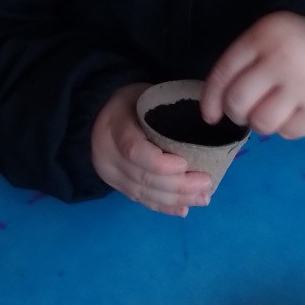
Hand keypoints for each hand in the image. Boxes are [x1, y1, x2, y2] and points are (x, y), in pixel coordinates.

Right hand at [91, 83, 212, 216]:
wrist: (97, 116)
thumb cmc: (130, 102)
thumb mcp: (144, 95)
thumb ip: (166, 112)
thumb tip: (205, 122)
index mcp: (115, 127)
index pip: (134, 150)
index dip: (160, 163)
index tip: (185, 164)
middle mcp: (108, 155)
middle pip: (143, 177)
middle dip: (178, 185)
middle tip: (206, 183)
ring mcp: (110, 174)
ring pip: (143, 193)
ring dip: (176, 199)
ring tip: (202, 198)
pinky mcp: (117, 186)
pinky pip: (140, 200)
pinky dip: (163, 207)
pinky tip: (183, 209)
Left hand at [199, 11, 304, 138]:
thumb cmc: (294, 44)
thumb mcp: (264, 39)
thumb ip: (240, 65)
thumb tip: (212, 112)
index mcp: (260, 38)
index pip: (223, 75)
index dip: (210, 100)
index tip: (210, 116)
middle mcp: (280, 60)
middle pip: (238, 103)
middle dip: (237, 113)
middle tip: (248, 110)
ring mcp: (303, 84)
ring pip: (262, 123)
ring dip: (261, 124)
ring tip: (272, 111)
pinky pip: (290, 133)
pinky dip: (287, 128)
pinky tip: (294, 113)